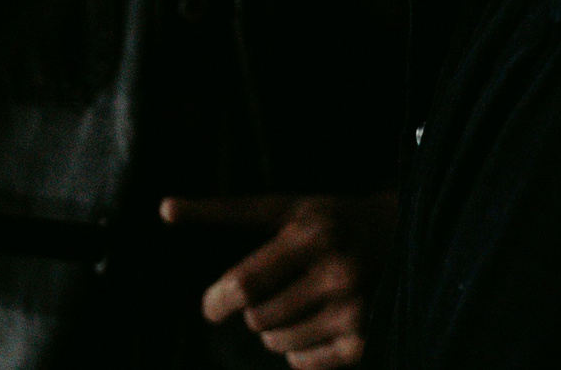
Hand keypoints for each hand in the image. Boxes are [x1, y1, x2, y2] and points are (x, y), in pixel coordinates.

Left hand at [161, 191, 396, 369]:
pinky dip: (297, 352)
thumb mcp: (280, 207)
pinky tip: (312, 324)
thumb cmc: (325, 219)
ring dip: (273, 330)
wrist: (397, 236)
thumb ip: (222, 210)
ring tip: (295, 304)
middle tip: (271, 292)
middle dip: (252, 310)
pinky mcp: (365, 341)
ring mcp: (354, 311)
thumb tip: (163, 208)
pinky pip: (304, 364)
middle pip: (257, 319)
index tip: (210, 307)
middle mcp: (336, 275)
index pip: (246, 284)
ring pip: (277, 344)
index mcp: (309, 236)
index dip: (218, 301)